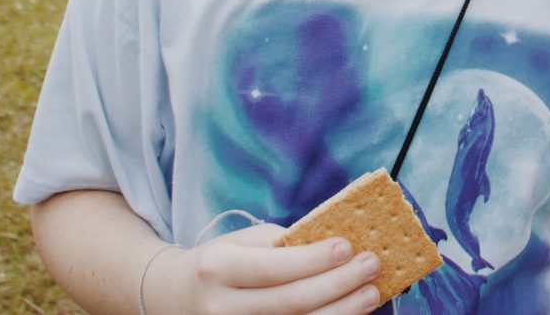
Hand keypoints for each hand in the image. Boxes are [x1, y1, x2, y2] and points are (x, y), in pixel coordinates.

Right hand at [161, 225, 383, 314]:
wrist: (177, 298)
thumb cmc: (220, 262)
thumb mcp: (240, 243)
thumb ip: (282, 244)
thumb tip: (337, 243)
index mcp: (217, 268)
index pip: (273, 267)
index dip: (312, 260)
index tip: (348, 246)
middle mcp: (222, 308)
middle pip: (289, 302)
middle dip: (337, 284)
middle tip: (372, 266)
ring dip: (340, 312)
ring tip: (371, 293)